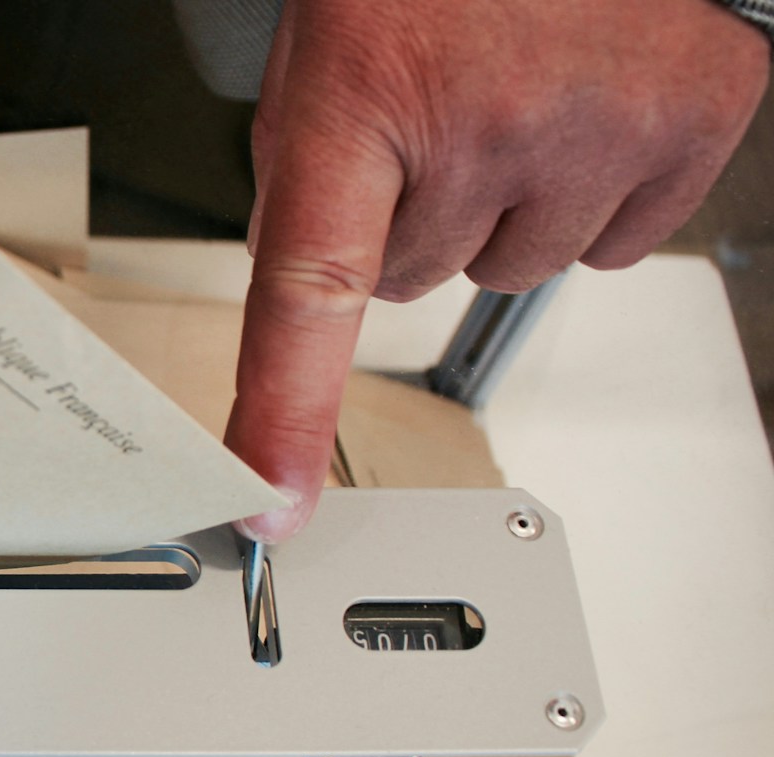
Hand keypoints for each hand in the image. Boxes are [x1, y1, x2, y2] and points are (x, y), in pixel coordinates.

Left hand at [229, 0, 768, 540]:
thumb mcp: (327, 55)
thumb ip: (308, 176)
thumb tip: (310, 303)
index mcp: (361, 95)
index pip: (307, 291)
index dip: (285, 412)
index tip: (269, 499)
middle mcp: (485, 121)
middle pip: (411, 281)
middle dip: (409, 219)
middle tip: (430, 121)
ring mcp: (595, 129)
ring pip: (507, 271)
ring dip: (499, 209)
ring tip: (508, 105)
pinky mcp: (687, 128)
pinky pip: (608, 248)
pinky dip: (585, 197)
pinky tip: (575, 118)